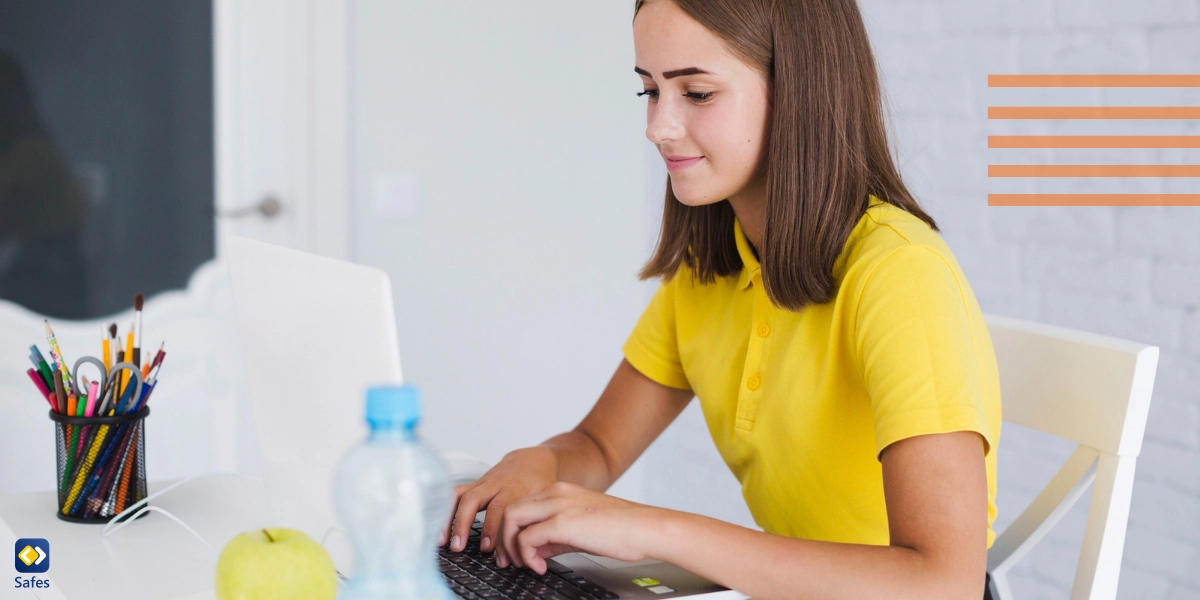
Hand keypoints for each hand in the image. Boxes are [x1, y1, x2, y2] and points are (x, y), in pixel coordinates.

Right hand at [443, 446, 558, 559]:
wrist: (533, 462)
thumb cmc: (539, 485)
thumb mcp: (542, 502)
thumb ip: (530, 524)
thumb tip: (519, 555)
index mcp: (516, 489)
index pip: (500, 509)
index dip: (492, 529)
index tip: (487, 549)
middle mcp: (496, 485)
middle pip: (474, 499)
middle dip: (464, 524)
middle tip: (458, 546)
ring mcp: (483, 483)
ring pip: (461, 496)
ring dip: (449, 519)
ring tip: (442, 541)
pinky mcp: (474, 484)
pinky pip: (455, 495)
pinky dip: (445, 511)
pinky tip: (440, 529)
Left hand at [498, 481, 663, 573]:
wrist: (644, 528)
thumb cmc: (621, 529)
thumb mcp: (580, 529)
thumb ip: (555, 536)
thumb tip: (535, 551)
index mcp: (560, 491)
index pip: (521, 505)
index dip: (512, 531)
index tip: (516, 552)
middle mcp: (556, 493)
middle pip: (510, 510)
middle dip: (504, 539)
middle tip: (509, 561)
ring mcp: (557, 505)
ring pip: (512, 519)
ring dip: (511, 546)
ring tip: (523, 564)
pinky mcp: (562, 522)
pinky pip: (527, 538)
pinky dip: (527, 555)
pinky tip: (540, 567)